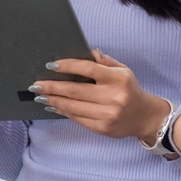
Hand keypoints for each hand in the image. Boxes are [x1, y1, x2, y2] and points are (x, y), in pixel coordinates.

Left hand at [31, 51, 167, 139]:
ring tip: (40, 96)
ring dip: (54, 101)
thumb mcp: (123, 70)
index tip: (50, 66)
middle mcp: (113, 97)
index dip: (67, 66)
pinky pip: (77, 118)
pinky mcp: (102, 128)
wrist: (144, 116)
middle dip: (52, 87)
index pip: (88, 69)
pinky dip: (63, 112)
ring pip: (73, 107)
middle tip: (36, 85)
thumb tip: (86, 53)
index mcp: (118, 79)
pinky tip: (53, 107)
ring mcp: (107, 114)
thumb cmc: (129, 90)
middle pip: (75, 90)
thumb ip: (104, 62)